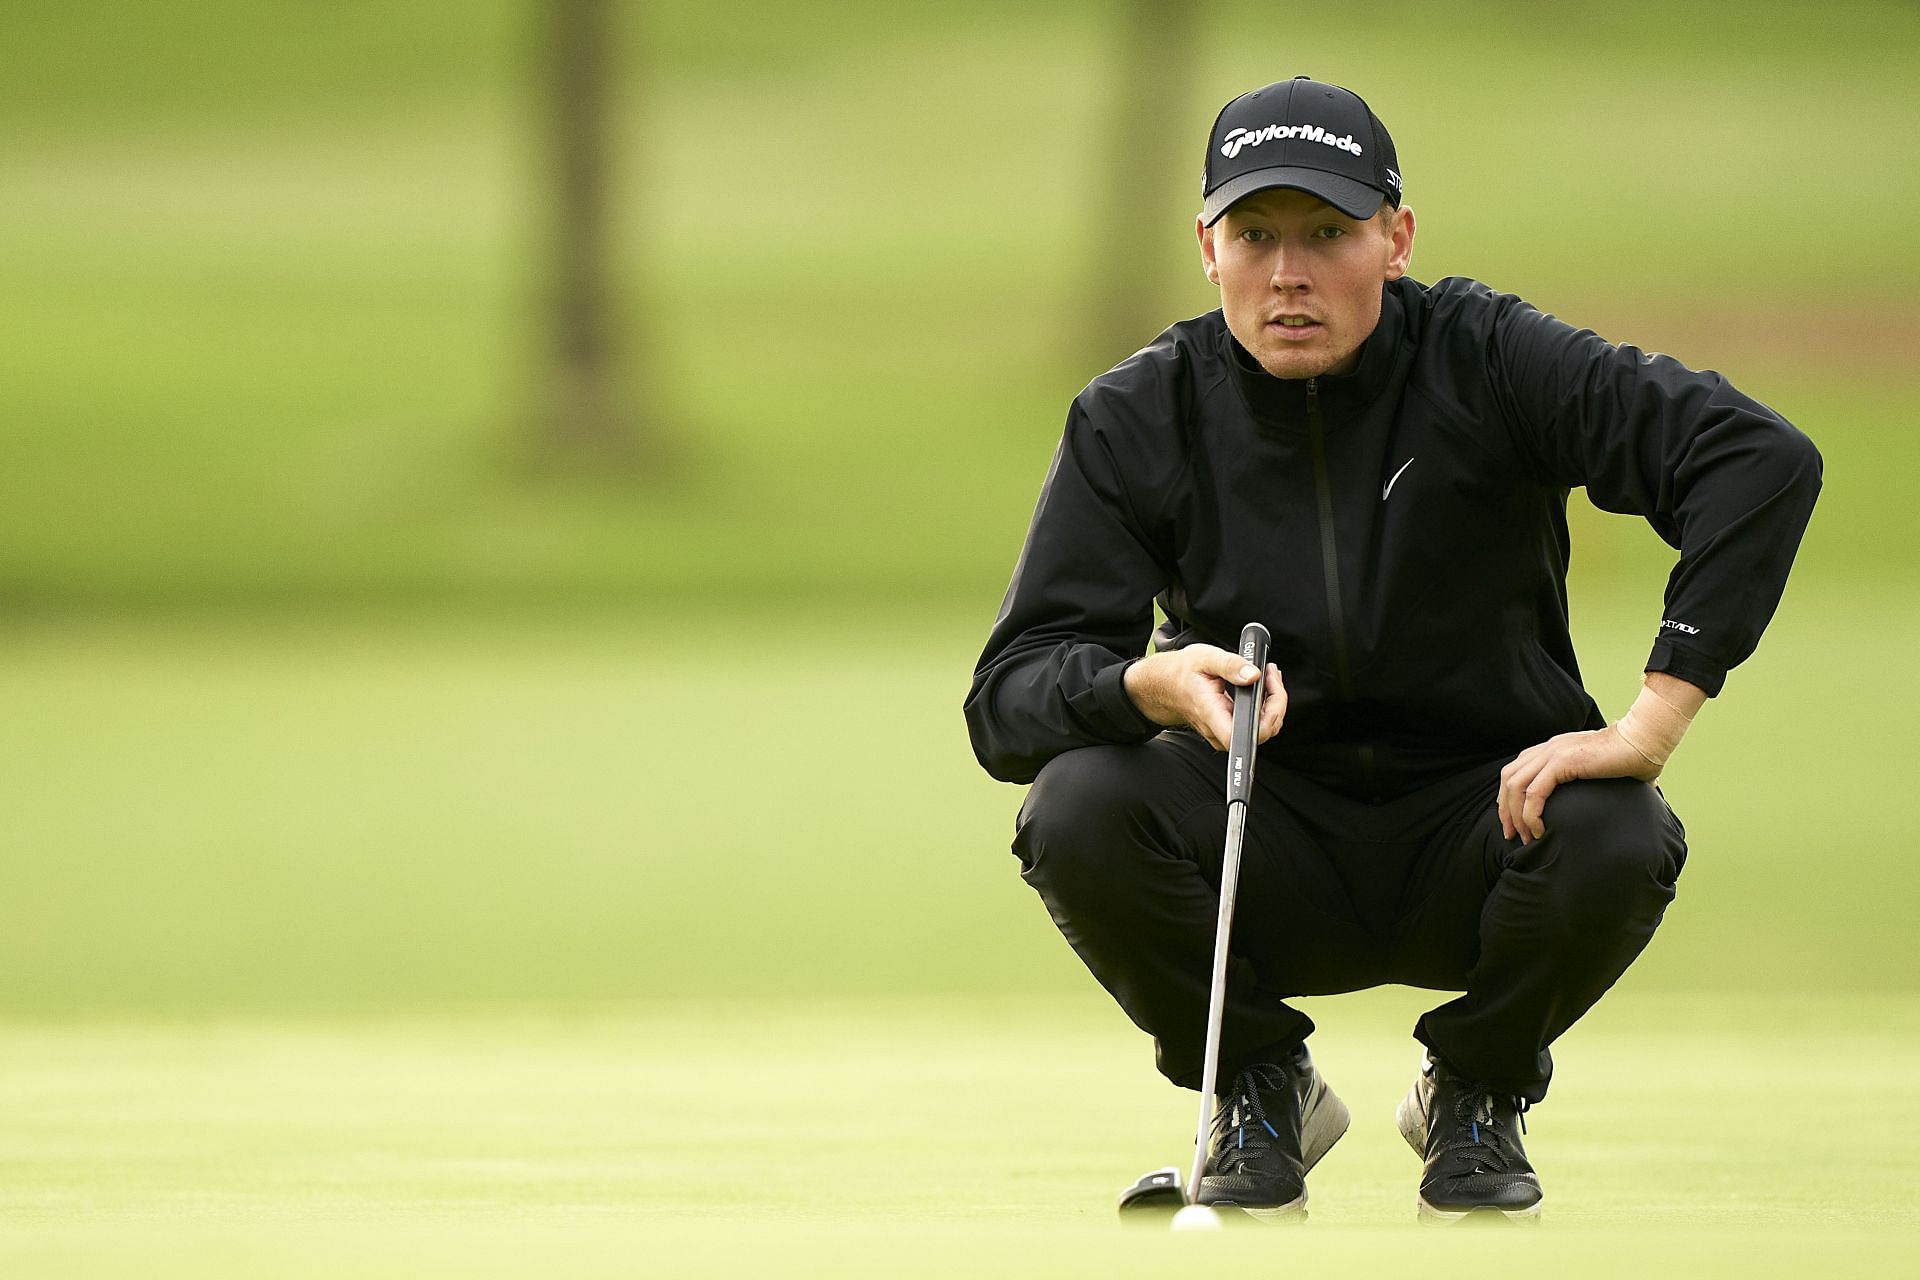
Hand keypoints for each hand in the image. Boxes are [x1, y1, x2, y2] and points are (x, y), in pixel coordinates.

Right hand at [1122, 645, 1285, 750]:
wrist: (1165, 683)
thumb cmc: (1182, 672)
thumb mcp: (1205, 658)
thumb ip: (1230, 665)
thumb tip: (1254, 675)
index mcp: (1210, 713)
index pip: (1242, 737)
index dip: (1267, 720)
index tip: (1270, 691)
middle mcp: (1217, 728)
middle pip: (1261, 732)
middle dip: (1276, 702)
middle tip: (1270, 675)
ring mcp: (1223, 730)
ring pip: (1262, 728)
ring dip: (1273, 703)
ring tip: (1267, 677)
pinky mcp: (1228, 727)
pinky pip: (1255, 724)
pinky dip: (1264, 705)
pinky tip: (1260, 686)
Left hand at [1497, 725, 1658, 843]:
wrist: (1644, 743)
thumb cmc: (1631, 761)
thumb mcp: (1598, 772)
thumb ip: (1588, 785)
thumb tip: (1602, 810)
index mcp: (1552, 749)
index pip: (1515, 772)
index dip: (1508, 799)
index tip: (1514, 824)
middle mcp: (1547, 749)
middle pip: (1508, 779)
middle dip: (1505, 810)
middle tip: (1511, 835)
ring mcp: (1552, 753)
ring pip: (1516, 787)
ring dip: (1516, 816)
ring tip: (1527, 837)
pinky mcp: (1562, 762)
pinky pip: (1534, 792)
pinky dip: (1531, 814)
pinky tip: (1540, 830)